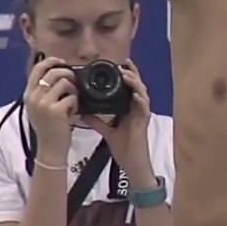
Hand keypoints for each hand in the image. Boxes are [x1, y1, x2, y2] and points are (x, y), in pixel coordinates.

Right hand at [24, 56, 78, 156]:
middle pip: (54, 72)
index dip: (52, 61)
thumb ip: (43, 92)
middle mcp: (34, 97)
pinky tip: (72, 114)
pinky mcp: (56, 111)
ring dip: (73, 91)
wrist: (49, 149)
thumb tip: (57, 73)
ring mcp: (44, 103)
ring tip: (72, 102)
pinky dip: (75, 105)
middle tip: (74, 84)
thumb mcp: (38, 108)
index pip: (38, 68)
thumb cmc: (47, 128)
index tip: (62, 63)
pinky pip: (72, 97)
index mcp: (28, 94)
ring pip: (65, 83)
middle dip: (69, 75)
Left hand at [80, 60, 154, 181]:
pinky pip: (144, 107)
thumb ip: (96, 120)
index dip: (126, 75)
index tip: (117, 66)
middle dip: (132, 73)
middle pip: (137, 86)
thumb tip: (82, 113)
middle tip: (124, 63)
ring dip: (135, 83)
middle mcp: (137, 108)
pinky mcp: (144, 121)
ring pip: (142, 92)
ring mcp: (142, 114)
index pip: (129, 88)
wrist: (131, 162)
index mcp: (129, 108)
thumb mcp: (106, 131)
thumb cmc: (122, 147)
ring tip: (126, 74)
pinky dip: (140, 99)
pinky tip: (135, 94)